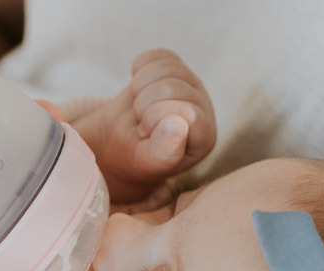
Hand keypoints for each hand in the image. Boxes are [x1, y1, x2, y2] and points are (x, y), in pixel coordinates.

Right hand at [71, 48, 215, 204]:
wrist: (120, 143)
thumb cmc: (136, 156)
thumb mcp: (146, 161)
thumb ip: (164, 151)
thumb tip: (179, 124)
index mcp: (204, 137)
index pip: (187, 112)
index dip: (155, 118)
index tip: (144, 135)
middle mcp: (204, 108)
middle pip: (172, 86)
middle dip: (143, 104)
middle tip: (138, 124)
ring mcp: (191, 85)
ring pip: (167, 66)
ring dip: (139, 86)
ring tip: (137, 108)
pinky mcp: (177, 68)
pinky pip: (159, 54)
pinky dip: (140, 68)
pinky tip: (137, 88)